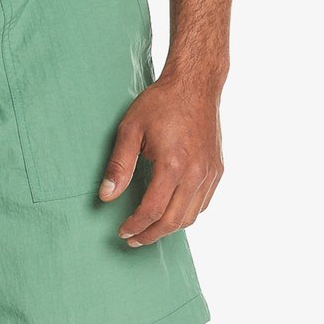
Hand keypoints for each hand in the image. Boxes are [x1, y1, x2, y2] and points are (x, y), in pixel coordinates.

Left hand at [98, 76, 223, 246]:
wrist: (196, 84)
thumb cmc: (161, 103)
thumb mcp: (130, 130)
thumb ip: (118, 166)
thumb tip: (106, 197)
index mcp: (173, 164)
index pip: (152, 210)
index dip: (135, 226)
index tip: (122, 231)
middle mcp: (196, 172)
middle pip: (172, 221)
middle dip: (150, 235)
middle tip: (133, 239)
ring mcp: (209, 173)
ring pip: (190, 217)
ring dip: (168, 228)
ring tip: (148, 229)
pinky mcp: (217, 170)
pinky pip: (202, 204)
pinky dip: (185, 215)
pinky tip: (169, 213)